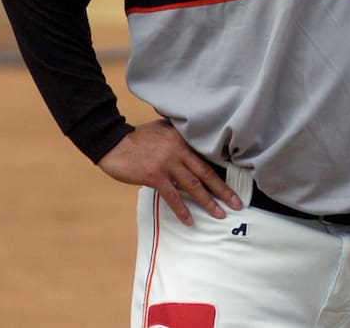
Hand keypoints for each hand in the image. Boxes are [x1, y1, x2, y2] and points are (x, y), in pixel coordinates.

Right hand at [97, 119, 241, 225]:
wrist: (112, 142)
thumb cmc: (137, 137)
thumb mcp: (163, 130)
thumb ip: (179, 139)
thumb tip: (192, 150)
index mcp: (183, 139)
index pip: (207, 158)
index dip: (222, 172)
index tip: (235, 184)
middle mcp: (179, 150)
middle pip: (206, 173)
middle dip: (223, 190)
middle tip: (237, 203)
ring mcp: (167, 163)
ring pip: (193, 186)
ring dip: (208, 201)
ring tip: (220, 214)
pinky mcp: (154, 176)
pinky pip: (172, 196)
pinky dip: (182, 209)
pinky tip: (190, 220)